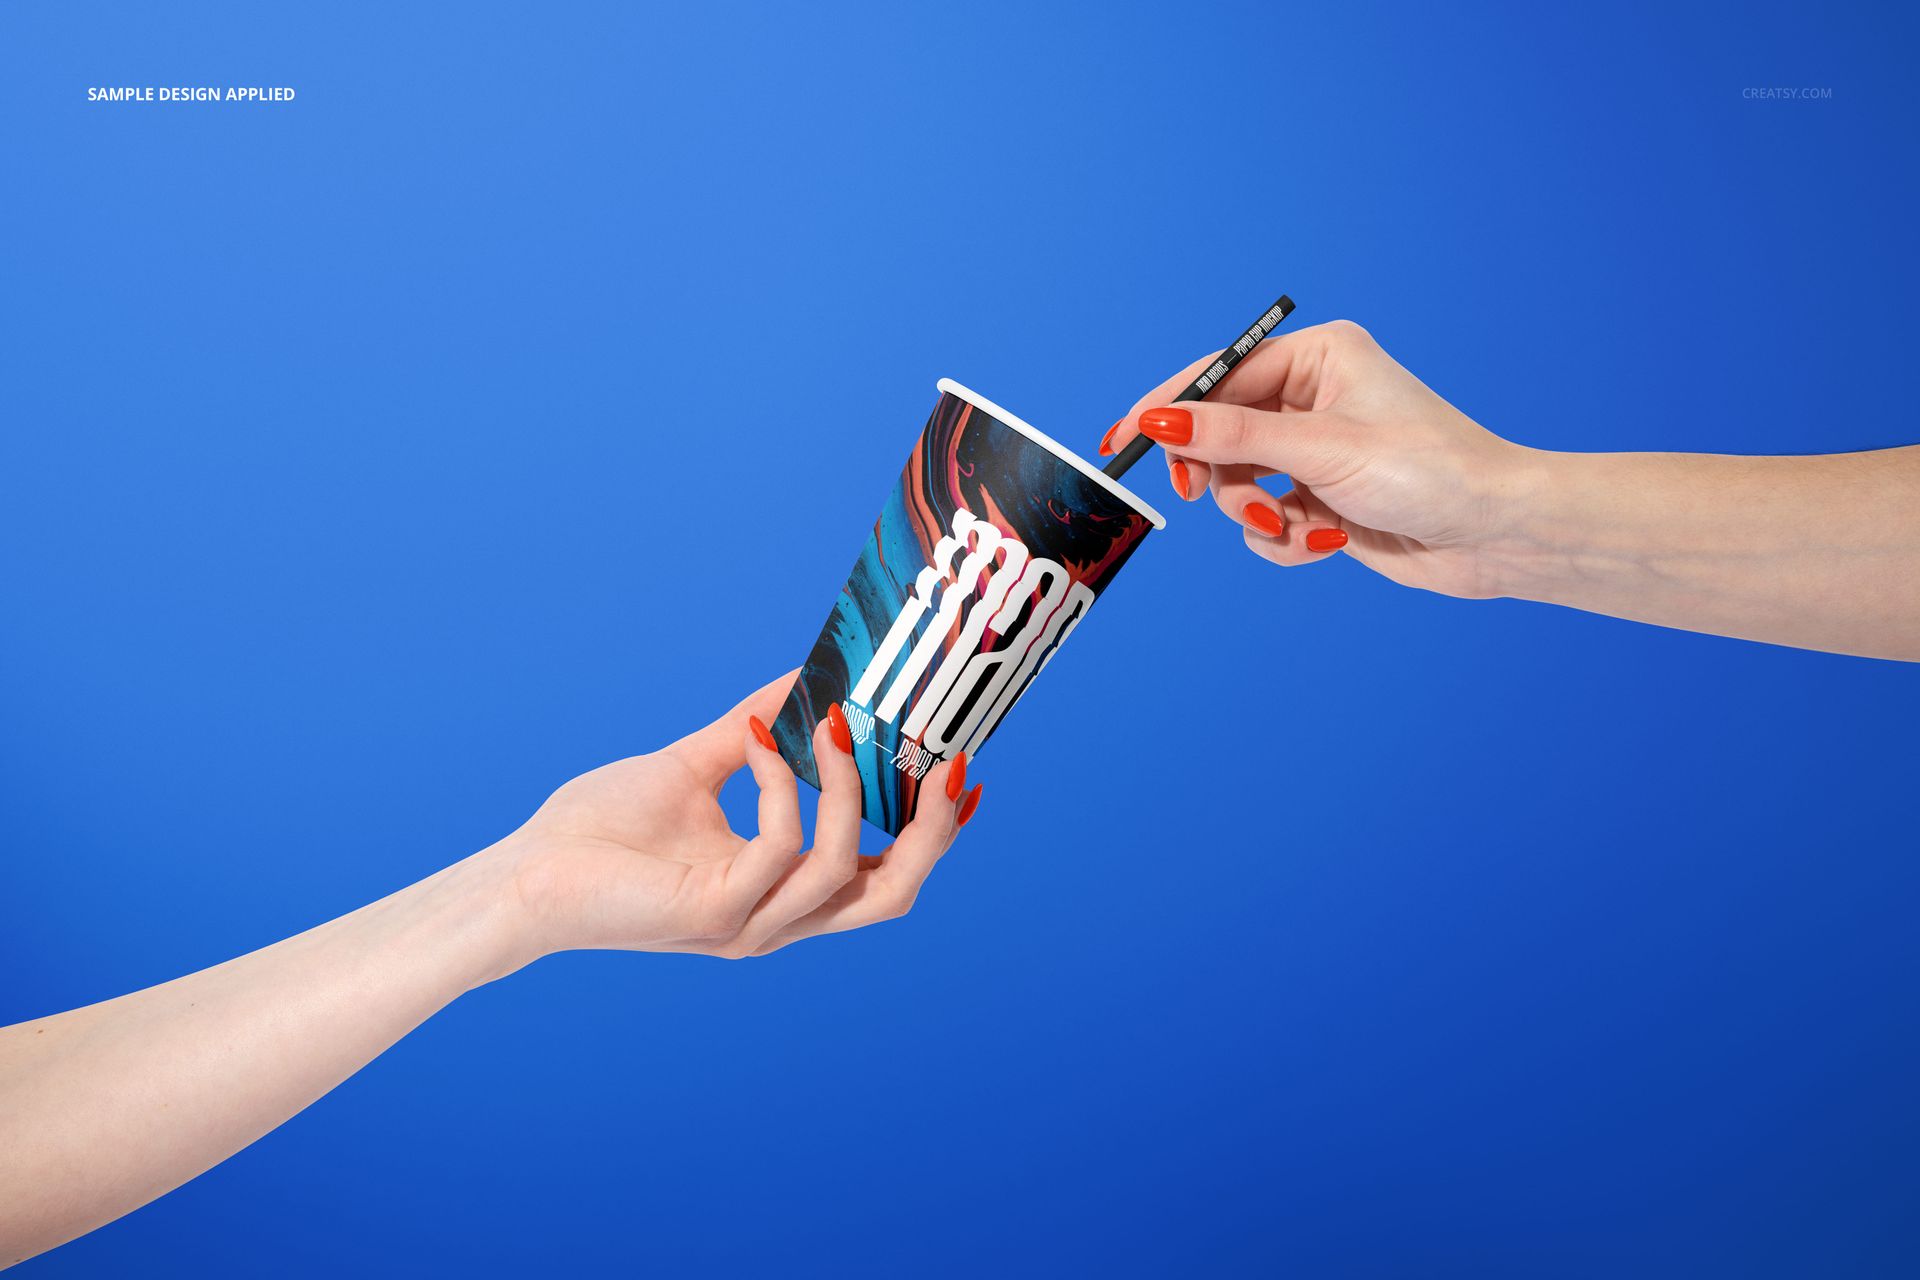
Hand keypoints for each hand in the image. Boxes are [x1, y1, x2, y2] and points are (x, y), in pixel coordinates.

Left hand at [492, 672, 976, 958]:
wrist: (525, 876)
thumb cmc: (598, 830)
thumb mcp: (693, 768)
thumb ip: (752, 732)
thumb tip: (804, 677)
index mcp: (781, 893)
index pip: (884, 879)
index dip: (935, 835)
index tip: (962, 771)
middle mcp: (777, 919)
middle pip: (895, 896)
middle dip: (934, 832)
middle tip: (948, 762)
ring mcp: (750, 922)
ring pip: (847, 870)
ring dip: (852, 788)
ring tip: (833, 725)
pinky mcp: (716, 912)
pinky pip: (782, 847)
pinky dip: (784, 787)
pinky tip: (762, 745)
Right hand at [1102, 320, 1531, 598]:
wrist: (1496, 537)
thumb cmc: (1431, 472)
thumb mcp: (1321, 450)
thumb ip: (1233, 437)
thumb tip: (1158, 420)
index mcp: (1319, 356)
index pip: (1219, 376)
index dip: (1168, 409)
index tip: (1122, 439)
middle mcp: (1315, 396)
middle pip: (1220, 432)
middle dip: (1220, 473)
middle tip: (1200, 496)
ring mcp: (1317, 450)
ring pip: (1240, 483)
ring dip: (1259, 513)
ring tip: (1295, 524)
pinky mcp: (1323, 498)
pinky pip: (1268, 520)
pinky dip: (1286, 537)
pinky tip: (1327, 540)